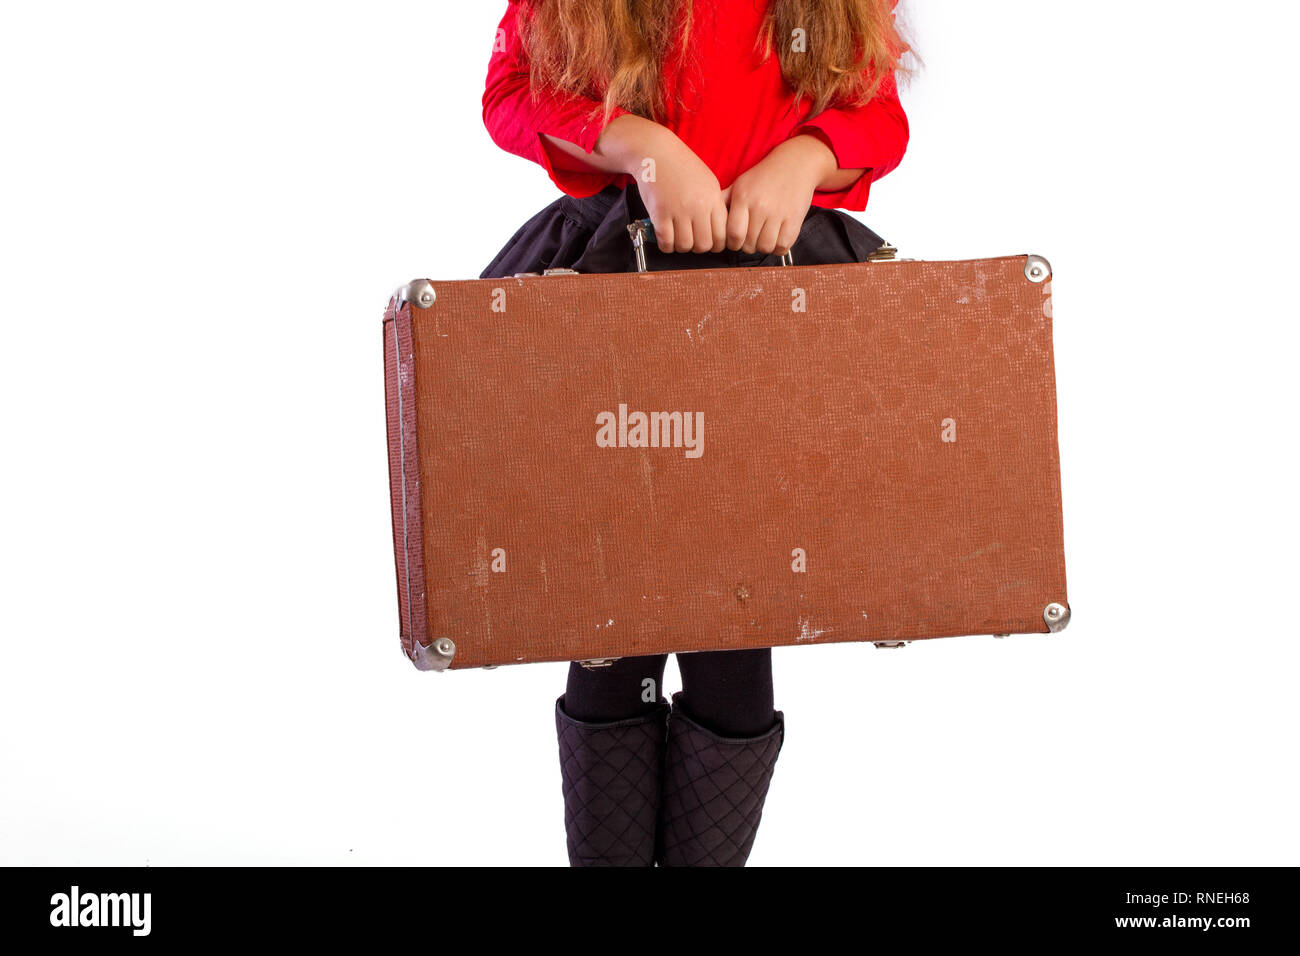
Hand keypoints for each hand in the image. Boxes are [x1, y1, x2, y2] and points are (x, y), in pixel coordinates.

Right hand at [591, 115, 727, 252]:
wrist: (656, 151)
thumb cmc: (681, 166)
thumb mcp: (707, 181)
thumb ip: (715, 205)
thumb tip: (719, 230)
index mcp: (713, 198)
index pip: (723, 235)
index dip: (717, 244)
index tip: (710, 241)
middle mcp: (698, 206)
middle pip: (705, 245)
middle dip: (699, 248)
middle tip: (692, 240)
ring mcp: (678, 210)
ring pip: (685, 246)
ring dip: (681, 247)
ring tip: (678, 238)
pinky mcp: (659, 213)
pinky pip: (666, 242)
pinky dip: (666, 245)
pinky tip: (666, 238)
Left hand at [724, 135, 840, 255]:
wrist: (796, 163)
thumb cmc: (764, 176)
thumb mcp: (741, 184)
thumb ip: (724, 201)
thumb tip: (706, 217)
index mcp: (743, 197)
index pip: (733, 234)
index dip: (733, 243)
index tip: (736, 241)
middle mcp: (760, 205)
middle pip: (748, 244)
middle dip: (747, 245)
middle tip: (751, 238)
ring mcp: (779, 213)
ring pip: (765, 247)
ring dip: (763, 247)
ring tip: (763, 237)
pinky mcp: (795, 218)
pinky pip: (783, 246)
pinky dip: (778, 247)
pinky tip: (777, 238)